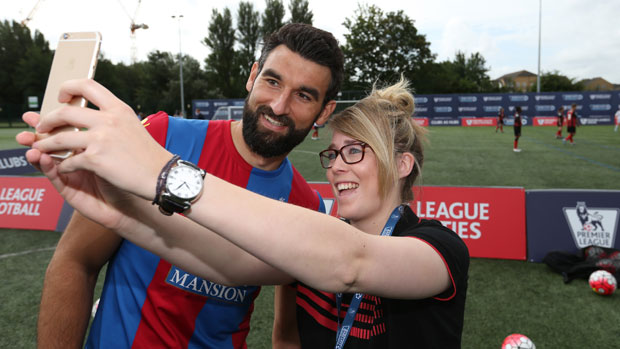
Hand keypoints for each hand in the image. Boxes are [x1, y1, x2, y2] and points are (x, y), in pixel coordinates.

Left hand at [31, 79, 171, 200]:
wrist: (162, 176)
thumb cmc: (148, 155)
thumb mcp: (133, 126)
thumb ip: (113, 118)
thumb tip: (92, 116)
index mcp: (118, 108)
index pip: (87, 85)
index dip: (68, 88)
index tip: (62, 98)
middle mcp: (109, 120)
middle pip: (65, 112)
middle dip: (48, 120)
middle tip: (42, 126)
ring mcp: (101, 139)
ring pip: (60, 137)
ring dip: (45, 144)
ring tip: (40, 148)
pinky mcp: (96, 159)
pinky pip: (69, 161)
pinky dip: (64, 166)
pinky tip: (65, 168)